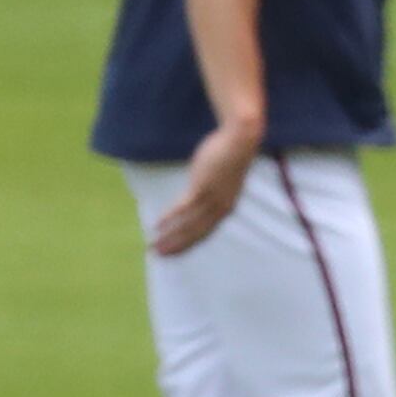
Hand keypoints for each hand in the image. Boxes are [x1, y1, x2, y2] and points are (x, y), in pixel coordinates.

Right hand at [148, 118, 263, 259]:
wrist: (239, 141)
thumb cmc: (230, 155)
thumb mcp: (221, 178)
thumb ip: (211, 189)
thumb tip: (200, 190)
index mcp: (225, 209)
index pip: (204, 233)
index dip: (188, 244)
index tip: (174, 251)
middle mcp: (219, 210)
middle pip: (195, 234)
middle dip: (176, 246)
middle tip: (159, 255)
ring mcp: (211, 200)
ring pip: (188, 225)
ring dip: (170, 237)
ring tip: (155, 245)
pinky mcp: (202, 188)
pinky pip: (183, 207)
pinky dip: (170, 218)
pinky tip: (158, 224)